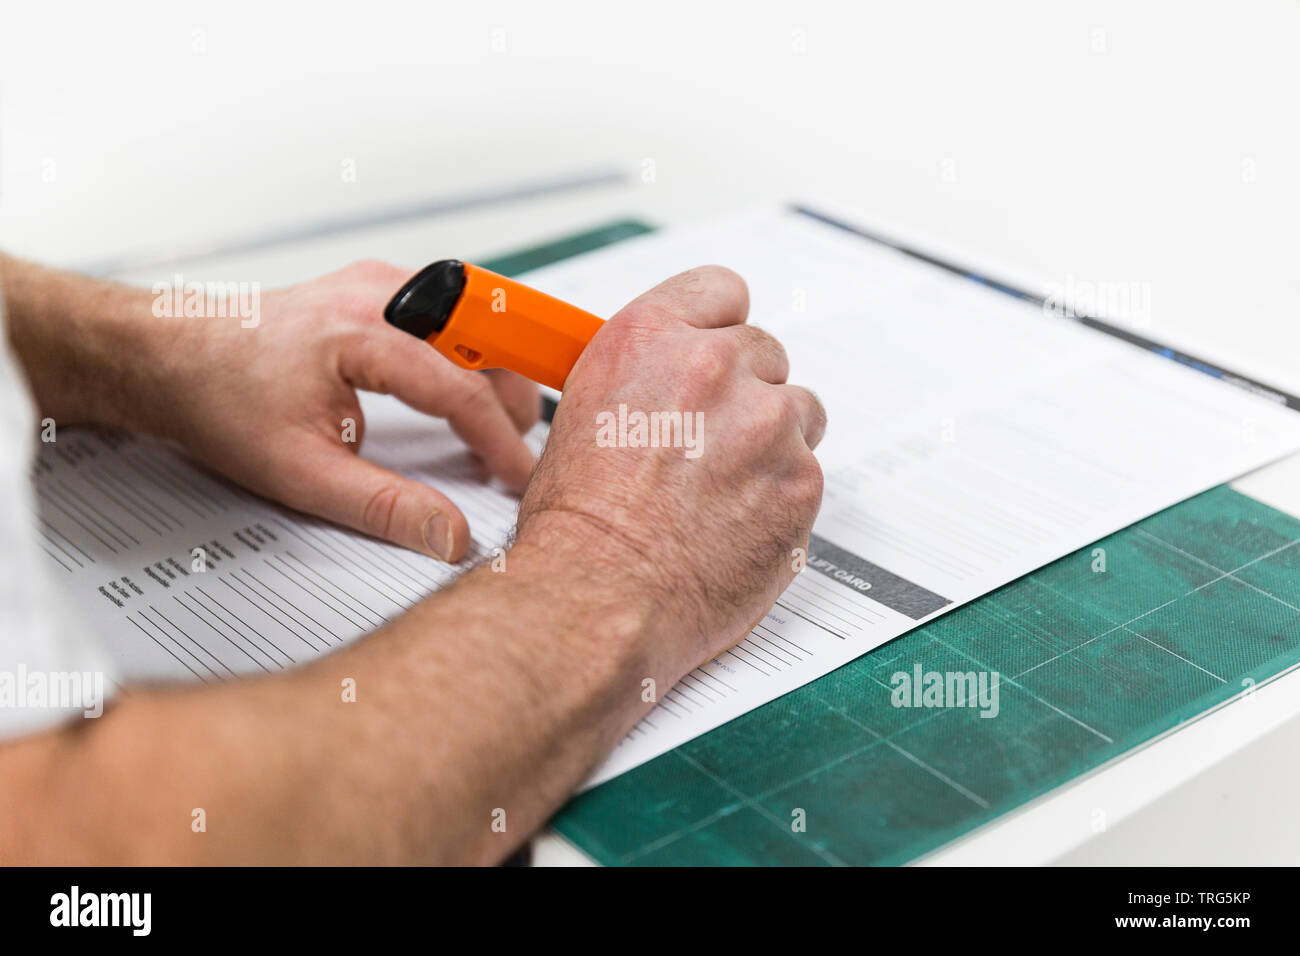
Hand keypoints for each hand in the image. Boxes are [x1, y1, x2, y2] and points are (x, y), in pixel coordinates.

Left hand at [144, 260, 539, 560]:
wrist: (168, 355)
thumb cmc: (219, 397)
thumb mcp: (299, 473)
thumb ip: (382, 506)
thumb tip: (447, 533)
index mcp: (360, 334)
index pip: (460, 389)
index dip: (499, 440)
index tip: (516, 477)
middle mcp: (377, 294)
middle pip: (487, 335)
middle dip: (516, 392)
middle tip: (520, 448)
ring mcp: (378, 281)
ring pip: (476, 313)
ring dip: (499, 365)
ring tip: (505, 421)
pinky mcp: (376, 285)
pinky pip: (451, 307)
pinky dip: (474, 346)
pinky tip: (471, 379)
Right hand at [517, 266, 825, 679]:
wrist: (600, 593)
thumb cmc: (578, 523)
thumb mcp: (582, 413)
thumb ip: (642, 378)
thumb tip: (666, 382)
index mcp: (651, 337)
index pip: (721, 291)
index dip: (719, 327)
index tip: (717, 352)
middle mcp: (713, 367)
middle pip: (764, 353)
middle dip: (744, 394)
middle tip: (711, 444)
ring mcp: (766, 422)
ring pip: (799, 410)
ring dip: (773, 441)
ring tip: (726, 489)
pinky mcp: (802, 479)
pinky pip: (808, 470)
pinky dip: (782, 494)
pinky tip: (739, 523)